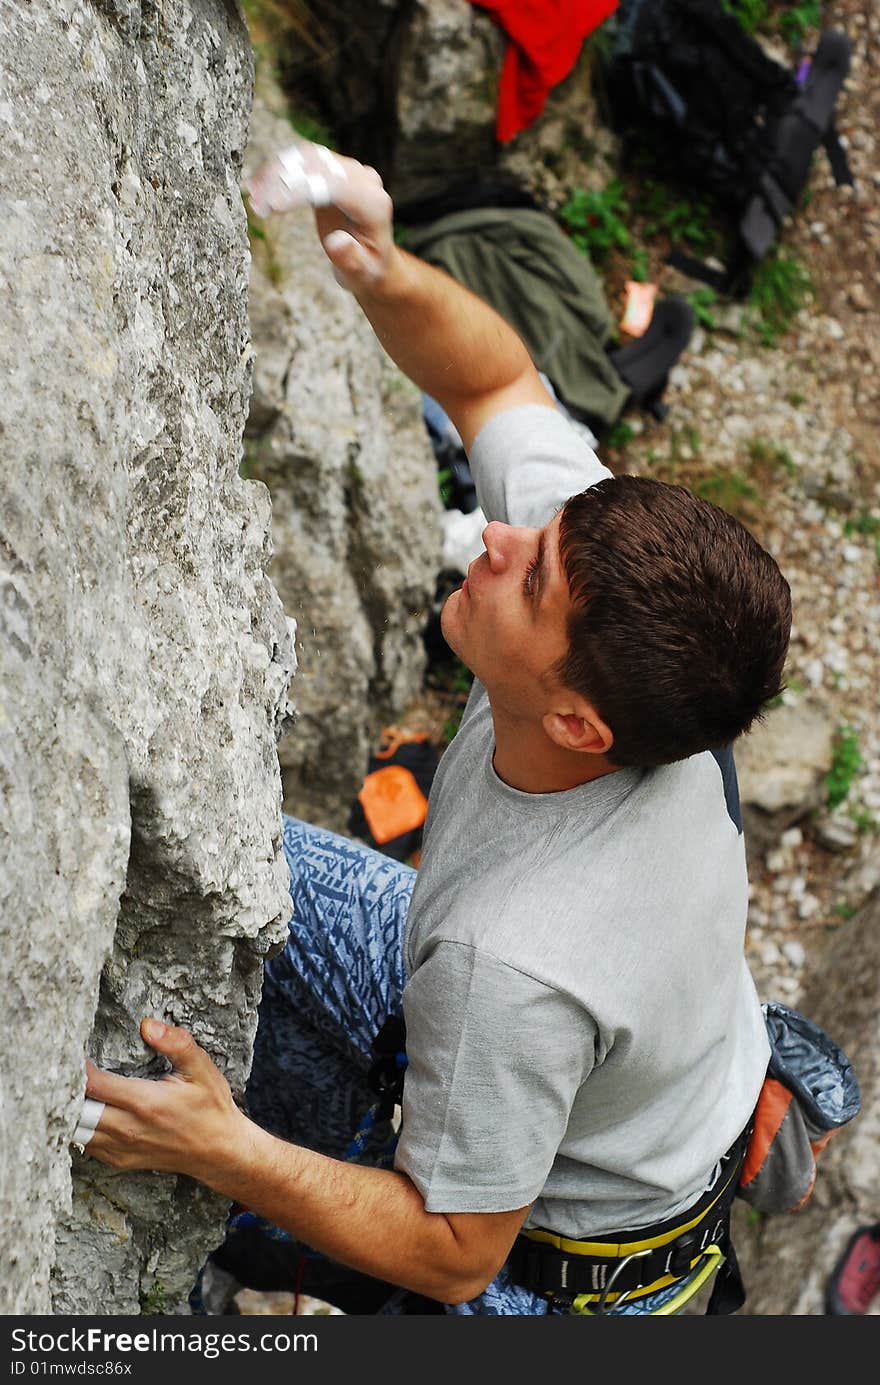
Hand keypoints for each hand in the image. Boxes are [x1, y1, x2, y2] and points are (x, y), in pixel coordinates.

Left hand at [81, 1019, 250, 1183]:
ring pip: (77, 1132)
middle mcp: (129, 1129)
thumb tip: (148, 1024)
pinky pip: (87, 1145)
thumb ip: (176, 1043)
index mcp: (145, 1102)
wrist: (219, 1150)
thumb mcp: (202, 1069)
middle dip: (67, 1090)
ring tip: (71, 1089)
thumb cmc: (210, 1106)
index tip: (70, 1051)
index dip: (76, 1067)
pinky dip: (80, 1128)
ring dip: (71, 1111)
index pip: (94, 1084)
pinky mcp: (120, 1160)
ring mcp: (122, 1148)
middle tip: (63, 1069)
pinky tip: (86, 1110)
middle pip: (77, 1111)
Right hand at [246, 137, 394, 293]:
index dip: (302, 190)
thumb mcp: (360, 274)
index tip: (272, 205)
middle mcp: (363, 180)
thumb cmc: (365, 271)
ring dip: (277, 173)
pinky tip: (258, 187)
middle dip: (284, 181)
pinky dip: (279, 171)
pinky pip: (302, 160)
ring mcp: (348, 170)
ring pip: (307, 157)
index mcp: (373, 203)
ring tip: (254, 196)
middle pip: (320, 166)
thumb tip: (337, 241)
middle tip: (256, 204)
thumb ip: (350, 259)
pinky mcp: (332, 169)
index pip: (335, 186)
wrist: (370, 259)